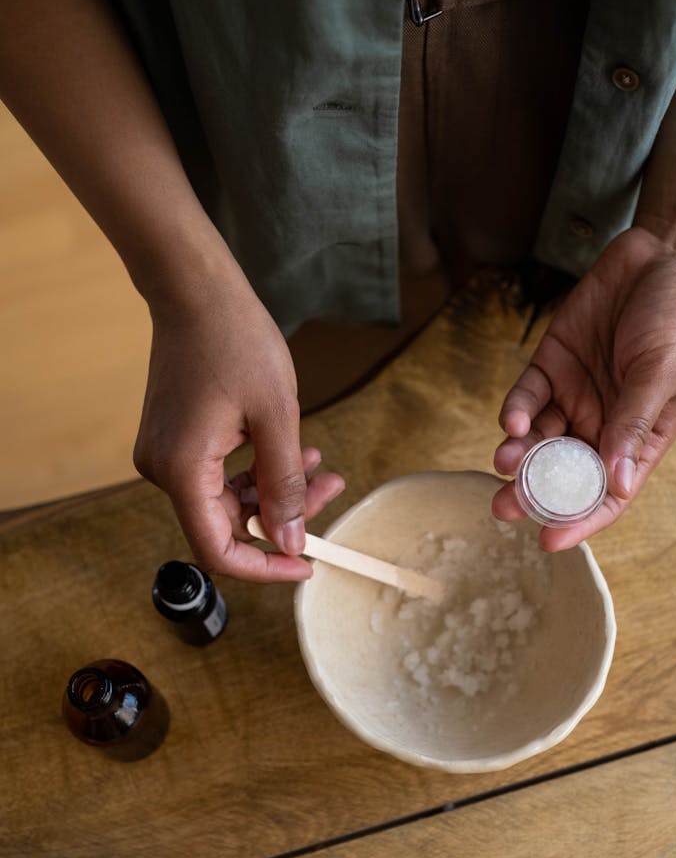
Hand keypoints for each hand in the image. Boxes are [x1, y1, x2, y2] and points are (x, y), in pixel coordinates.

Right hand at [133, 264, 344, 580]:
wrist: (195, 290)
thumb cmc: (235, 340)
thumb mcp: (277, 416)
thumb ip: (284, 485)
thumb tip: (290, 541)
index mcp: (183, 470)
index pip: (218, 550)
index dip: (263, 566)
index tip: (304, 562)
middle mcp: (163, 470)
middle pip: (227, 523)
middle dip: (283, 513)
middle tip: (331, 488)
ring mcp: (164, 454)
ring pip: (226, 500)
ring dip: (274, 488)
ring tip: (320, 463)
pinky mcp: (172, 440)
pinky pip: (216, 475)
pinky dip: (255, 471)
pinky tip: (294, 451)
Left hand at [493, 227, 675, 549]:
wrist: (666, 252)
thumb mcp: (661, 373)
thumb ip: (633, 423)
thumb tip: (617, 481)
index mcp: (641, 437)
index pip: (608, 492)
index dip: (579, 519)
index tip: (548, 541)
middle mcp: (605, 422)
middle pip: (563, 471)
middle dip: (533, 492)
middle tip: (504, 507)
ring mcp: (577, 393)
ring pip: (539, 439)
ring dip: (519, 455)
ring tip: (504, 460)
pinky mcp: (553, 363)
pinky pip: (528, 397)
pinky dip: (517, 412)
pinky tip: (512, 421)